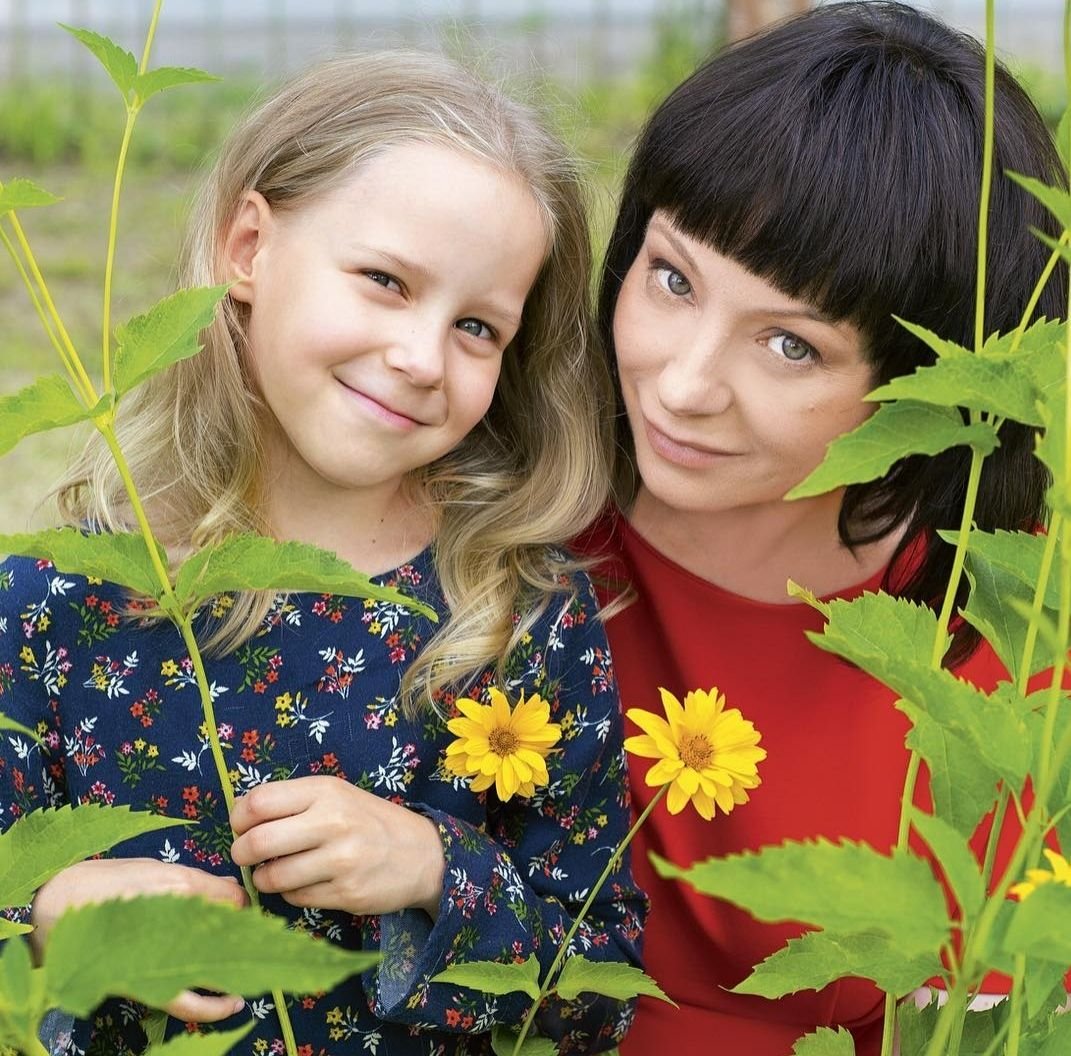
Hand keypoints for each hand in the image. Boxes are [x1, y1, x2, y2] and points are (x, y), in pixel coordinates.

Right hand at [31, 857, 248, 1022]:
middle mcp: (178, 918)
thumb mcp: (153, 868)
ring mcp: (163, 952)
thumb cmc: (104, 882)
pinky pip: (186, 1001)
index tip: (243, 907)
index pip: (234, 899)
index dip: (242, 904)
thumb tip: (228, 894)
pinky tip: (234, 1003)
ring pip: (216, 964)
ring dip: (237, 968)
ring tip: (254, 973)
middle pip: (231, 931)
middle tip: (254, 939)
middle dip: (245, 936)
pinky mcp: (147, 982)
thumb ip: (192, 882)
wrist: (53, 910)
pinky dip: (212, 1006)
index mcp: (179, 885)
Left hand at [230, 775, 445, 917]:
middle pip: (256, 841)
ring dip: (264, 879)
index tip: (243, 826)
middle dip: (242, 853)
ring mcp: (341, 859)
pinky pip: (295, 898)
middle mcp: (333, 821)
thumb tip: (242, 818)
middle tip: (247, 856)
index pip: (259, 801)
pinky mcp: (346, 893)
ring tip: (276, 872)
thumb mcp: (338, 796)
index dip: (239, 818)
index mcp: (326, 790)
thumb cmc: (370, 821)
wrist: (423, 853)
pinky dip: (290, 894)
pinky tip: (304, 884)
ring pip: (272, 876)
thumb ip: (295, 802)